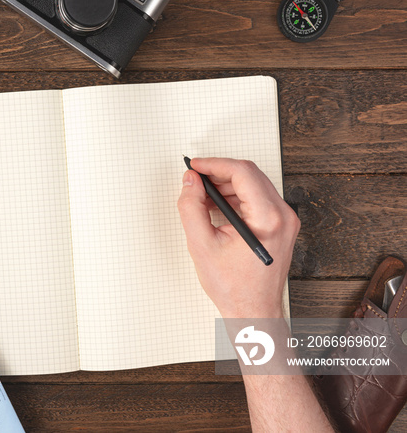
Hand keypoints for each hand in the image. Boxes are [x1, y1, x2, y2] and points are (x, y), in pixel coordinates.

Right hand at [177, 158, 299, 318]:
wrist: (253, 310)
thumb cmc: (234, 287)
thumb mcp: (202, 245)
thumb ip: (191, 207)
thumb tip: (190, 182)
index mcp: (269, 219)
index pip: (242, 173)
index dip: (215, 164)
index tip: (195, 166)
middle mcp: (283, 216)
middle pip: (249, 175)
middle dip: (219, 173)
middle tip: (195, 179)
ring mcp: (285, 220)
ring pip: (253, 185)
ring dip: (226, 185)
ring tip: (202, 196)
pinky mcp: (280, 225)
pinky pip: (257, 199)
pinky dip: (235, 197)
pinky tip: (216, 206)